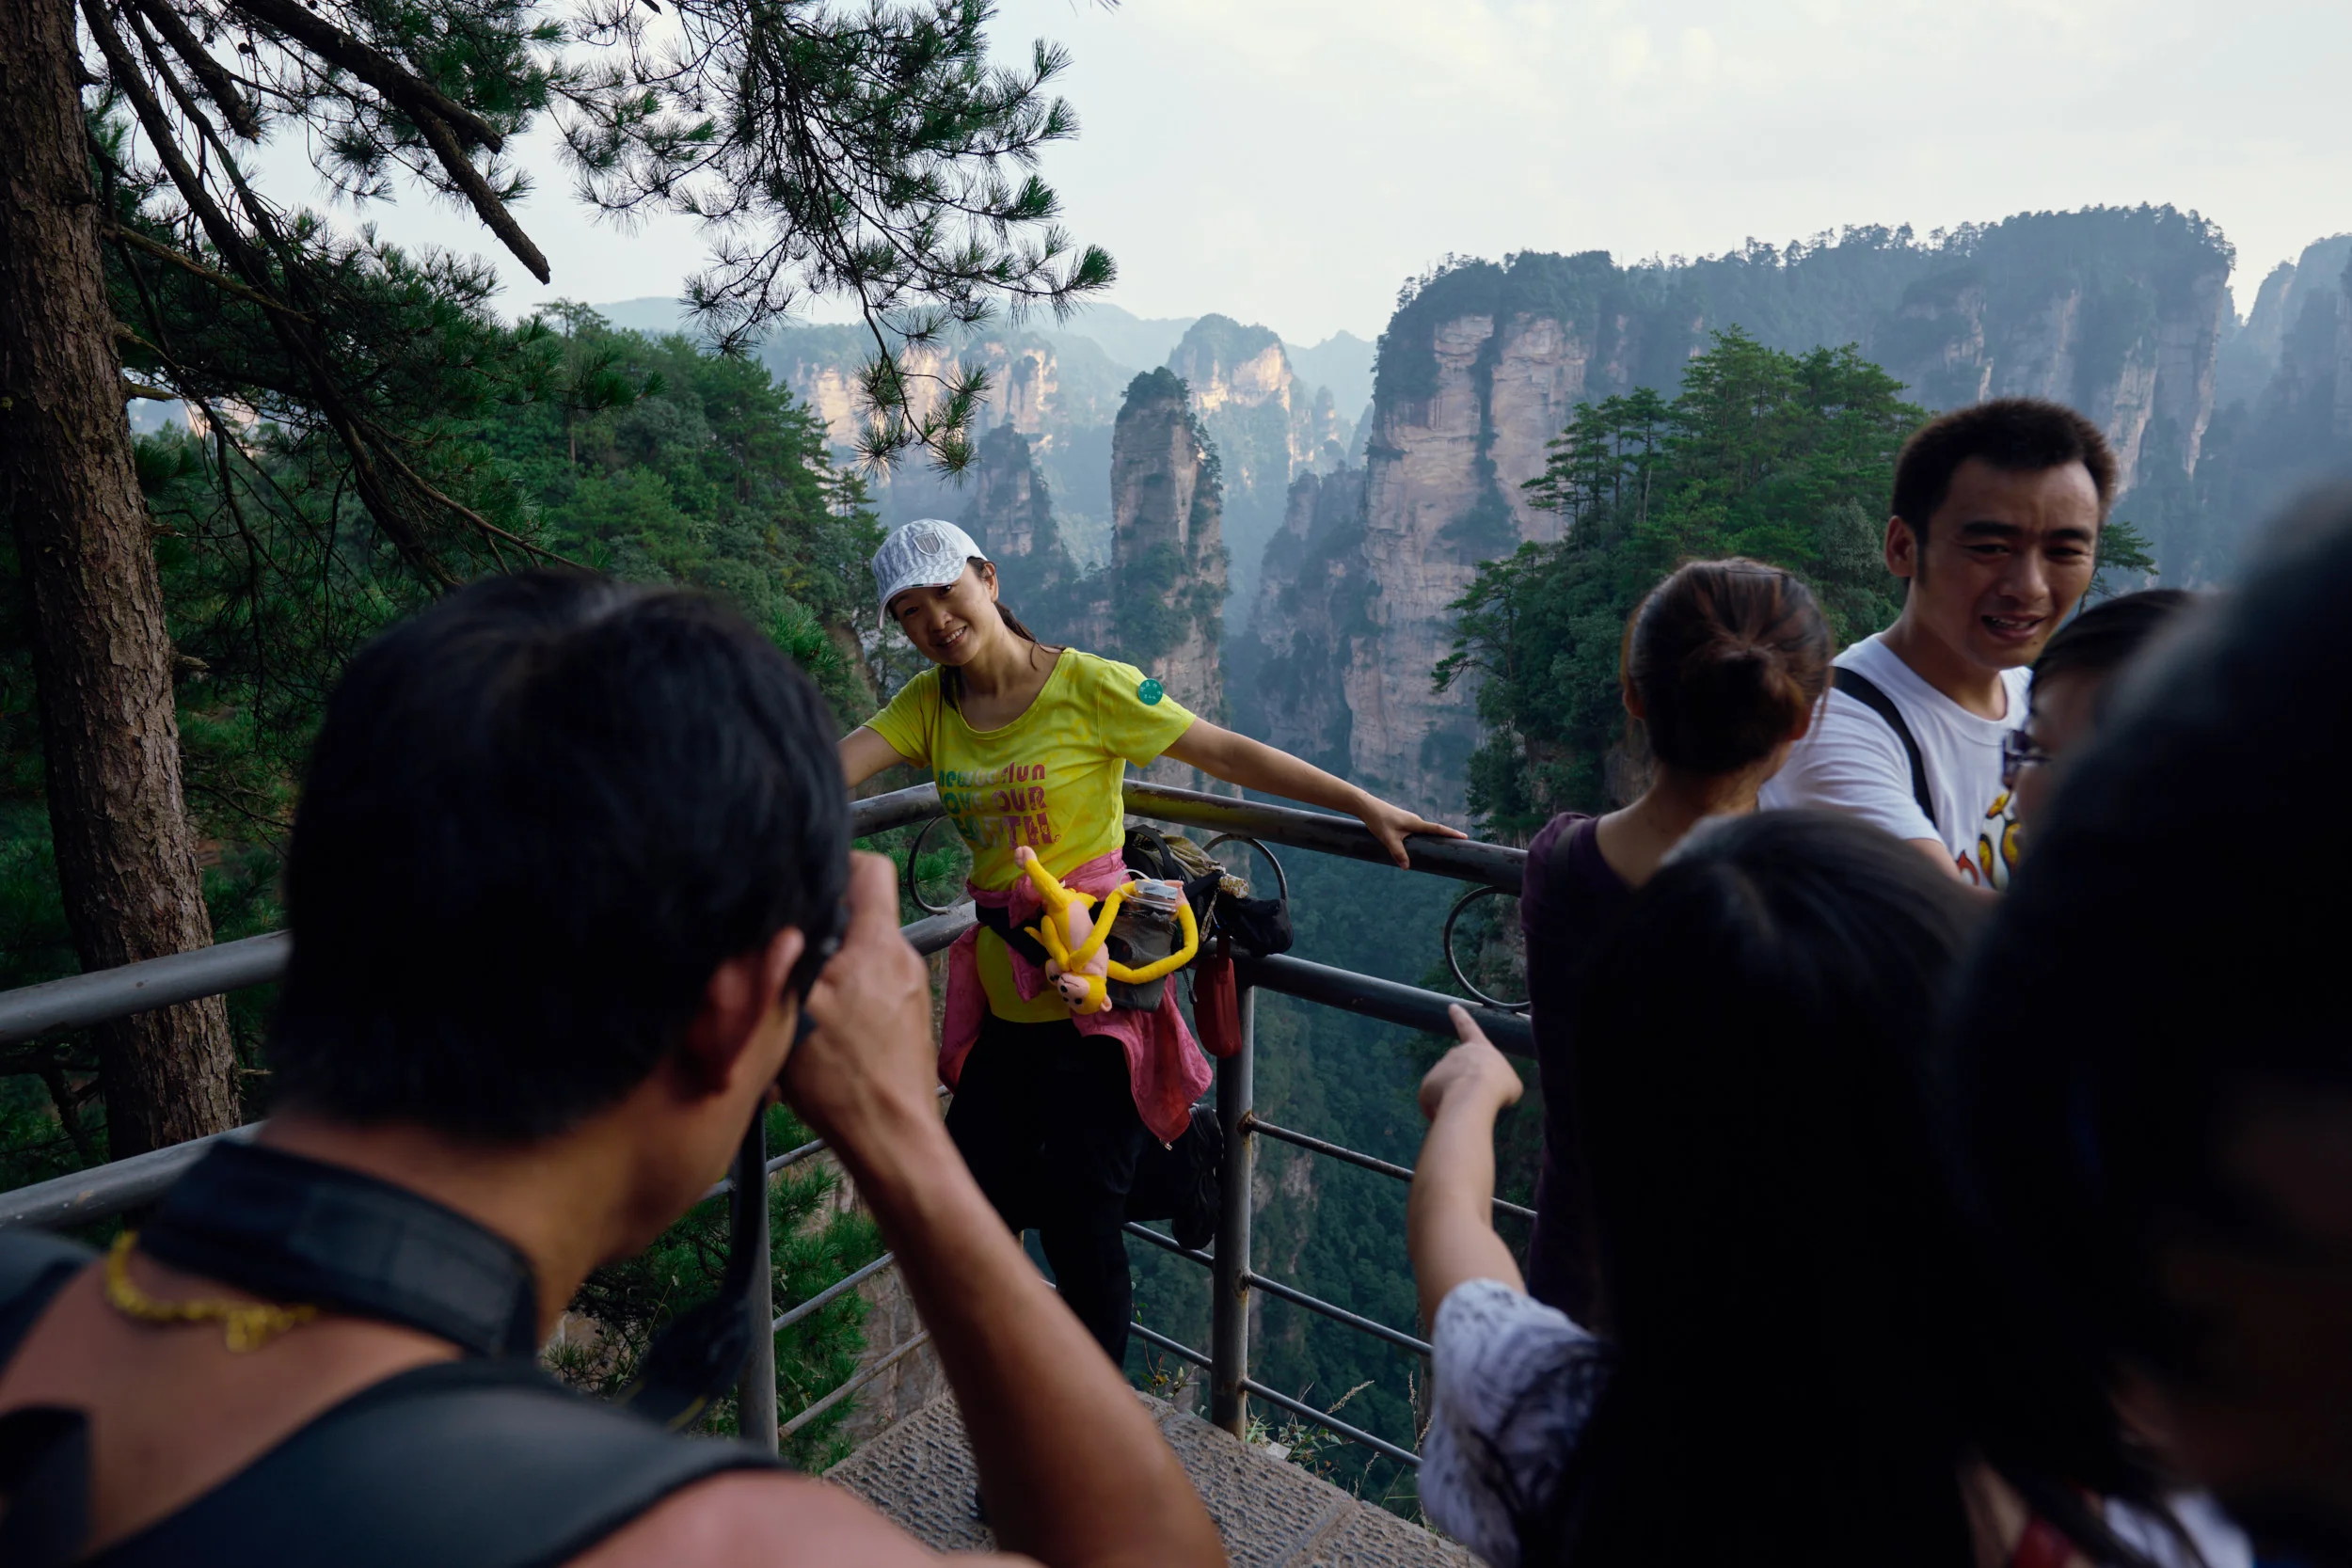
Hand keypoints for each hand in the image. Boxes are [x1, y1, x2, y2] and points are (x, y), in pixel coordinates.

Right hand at [781, 851, 938, 1154]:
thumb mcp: (794, 1006)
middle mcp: (902, 959)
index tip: (798, 886)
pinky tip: (806, 1052)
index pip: (869, 868)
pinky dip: (835, 1016)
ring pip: (854, 968)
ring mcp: (909, 995)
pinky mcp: (906, 1027)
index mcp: (879, 941)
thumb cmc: (844, 1075)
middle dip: (812, 937)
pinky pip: (864, 1003)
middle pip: (853, 922)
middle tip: (774, 960)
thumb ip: (781, 957)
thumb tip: (763, 925)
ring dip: (819, 985)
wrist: (893, 1141)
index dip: (832, 865)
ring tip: (785, 1016)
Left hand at [1355, 792, 1467, 868]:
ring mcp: (1409, 821)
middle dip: (1447, 837)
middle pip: (1434, 830)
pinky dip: (1423, 837)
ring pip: (1424, 831)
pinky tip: (1421, 845)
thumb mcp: (1388, 839)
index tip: (1465, 837)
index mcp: (1416, 823)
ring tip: (1444, 848)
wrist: (1367, 806)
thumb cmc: (1378, 820)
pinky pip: (1417, 831)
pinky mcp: (1403, 822)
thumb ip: (1398, 853)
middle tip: (1460, 845)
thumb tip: (1407, 868)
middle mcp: (1415, 820)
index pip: (1438, 829)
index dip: (1452, 833)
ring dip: (1434, 838)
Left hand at [1418, 1005, 1523, 1121]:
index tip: (1452, 1006)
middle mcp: (1456, 1053)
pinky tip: (1453, 1120)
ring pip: (1446, 1088)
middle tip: (1478, 1098)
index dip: (1462, 1018)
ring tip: (1469, 1111)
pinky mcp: (1426, 1087)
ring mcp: (1439, 1068)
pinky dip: (1440, 1112)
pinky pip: (1433, 1103)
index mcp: (1478, 1047)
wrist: (1475, 1095)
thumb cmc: (1498, 1085)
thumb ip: (1497, 1084)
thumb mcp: (1510, 1085)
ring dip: (1456, 1100)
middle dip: (1465, 1083)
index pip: (1469, 1028)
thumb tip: (1485, 1095)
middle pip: (1459, 1068)